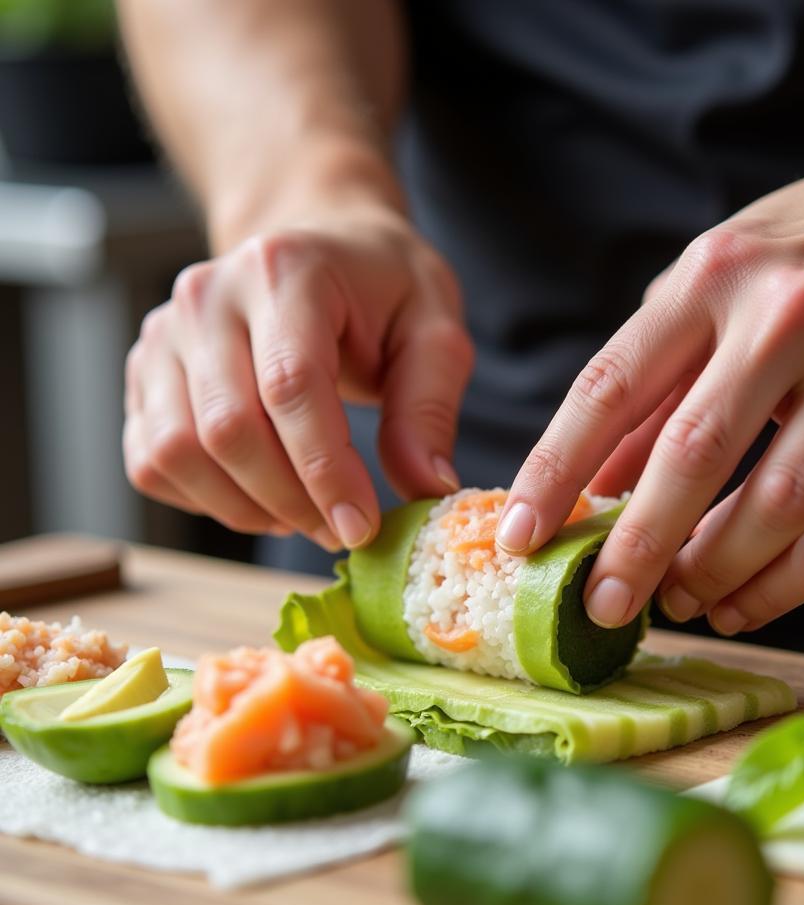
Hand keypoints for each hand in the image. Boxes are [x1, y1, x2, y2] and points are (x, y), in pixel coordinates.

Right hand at [124, 205, 471, 547]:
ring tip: (304, 513)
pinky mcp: (144, 373)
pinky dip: (205, 500)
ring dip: (246, 508)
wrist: (323, 253)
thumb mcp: (435, 332)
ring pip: (179, 452)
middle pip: (228, 428)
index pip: (290, 386)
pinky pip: (150, 462)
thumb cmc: (383, 292)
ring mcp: (164, 334)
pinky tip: (260, 497)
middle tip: (343, 528)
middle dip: (292, 500)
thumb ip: (428, 409)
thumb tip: (427, 489)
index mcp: (284, 270)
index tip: (362, 527)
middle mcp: (207, 296)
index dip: (325, 470)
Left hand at [497, 134, 803, 634]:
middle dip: (635, 546)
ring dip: (715, 572)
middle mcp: (791, 319)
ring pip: (778, 504)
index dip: (555, 470)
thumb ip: (655, 377)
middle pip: (692, 455)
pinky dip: (794, 584)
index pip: (611, 387)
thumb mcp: (717, 281)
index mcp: (716, 277)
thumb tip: (598, 483)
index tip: (520, 536)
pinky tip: (747, 607)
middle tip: (598, 607)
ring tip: (677, 606)